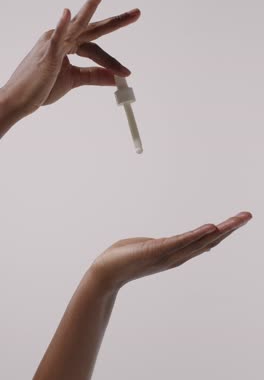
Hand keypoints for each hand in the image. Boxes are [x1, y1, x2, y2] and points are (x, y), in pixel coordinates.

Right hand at [1, 0, 139, 118]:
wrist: (20, 99)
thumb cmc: (41, 87)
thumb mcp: (73, 80)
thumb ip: (94, 76)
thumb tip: (115, 78)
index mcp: (68, 44)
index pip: (95, 47)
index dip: (112, 61)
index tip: (126, 72)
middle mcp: (62, 38)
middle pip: (93, 27)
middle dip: (115, 20)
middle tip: (137, 13)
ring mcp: (53, 43)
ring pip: (78, 24)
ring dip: (91, 5)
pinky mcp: (46, 54)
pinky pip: (56, 38)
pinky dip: (62, 25)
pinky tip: (68, 12)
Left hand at [91, 211, 251, 291]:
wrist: (104, 273)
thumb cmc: (126, 258)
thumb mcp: (153, 247)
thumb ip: (170, 244)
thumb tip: (179, 241)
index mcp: (176, 253)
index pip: (206, 241)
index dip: (224, 231)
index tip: (240, 219)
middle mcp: (176, 256)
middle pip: (209, 241)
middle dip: (229, 228)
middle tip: (247, 216)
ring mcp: (167, 255)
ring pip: (199, 241)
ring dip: (219, 230)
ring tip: (236, 220)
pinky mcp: (155, 251)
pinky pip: (179, 242)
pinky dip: (196, 235)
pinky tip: (210, 227)